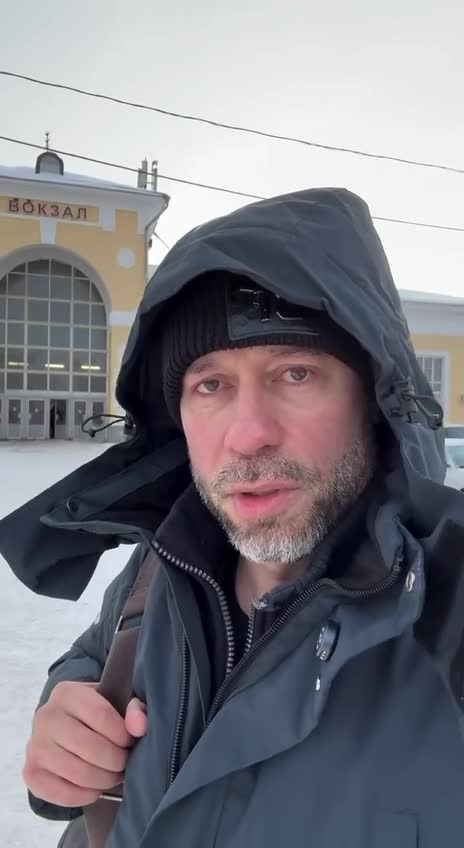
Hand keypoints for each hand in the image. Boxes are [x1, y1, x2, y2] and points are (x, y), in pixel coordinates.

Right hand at [23, 682, 146, 807]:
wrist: (64, 728)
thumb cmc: (96, 714)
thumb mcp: (116, 701)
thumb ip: (135, 708)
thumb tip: (140, 726)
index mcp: (67, 692)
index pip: (100, 714)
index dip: (122, 733)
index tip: (130, 741)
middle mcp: (45, 716)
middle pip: (90, 747)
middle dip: (116, 760)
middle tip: (124, 763)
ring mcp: (35, 745)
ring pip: (78, 773)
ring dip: (104, 780)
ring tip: (114, 775)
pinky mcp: (31, 773)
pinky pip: (64, 794)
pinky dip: (87, 796)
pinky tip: (96, 787)